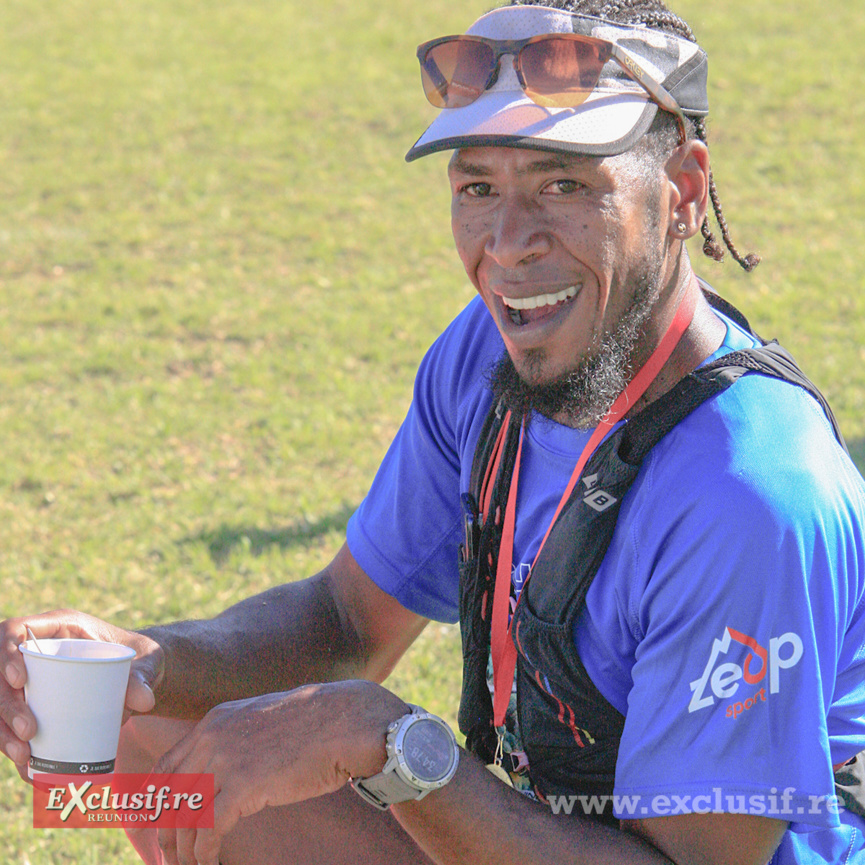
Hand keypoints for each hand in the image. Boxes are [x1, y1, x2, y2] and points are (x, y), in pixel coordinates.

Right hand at [0, 609, 163, 780]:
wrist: (141, 677)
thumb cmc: (140, 658)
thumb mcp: (145, 661)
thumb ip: (143, 676)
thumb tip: (144, 701)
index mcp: (59, 627)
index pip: (15, 630)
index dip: (6, 654)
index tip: (19, 681)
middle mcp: (37, 651)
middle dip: (6, 705)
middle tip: (29, 732)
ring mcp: (31, 680)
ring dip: (3, 732)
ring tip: (25, 756)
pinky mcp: (32, 705)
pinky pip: (10, 725)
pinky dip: (14, 747)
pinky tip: (28, 768)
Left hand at [154, 679, 406, 864]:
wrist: (346, 721)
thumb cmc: (315, 725)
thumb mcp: (262, 721)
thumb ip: (237, 740)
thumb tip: (225, 772)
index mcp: (215, 721)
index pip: (167, 767)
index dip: (157, 803)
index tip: (159, 829)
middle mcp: (213, 737)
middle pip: (169, 795)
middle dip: (165, 833)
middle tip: (169, 857)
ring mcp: (227, 759)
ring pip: (185, 816)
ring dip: (183, 851)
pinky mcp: (245, 784)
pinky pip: (208, 829)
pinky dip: (203, 854)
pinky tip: (210, 863)